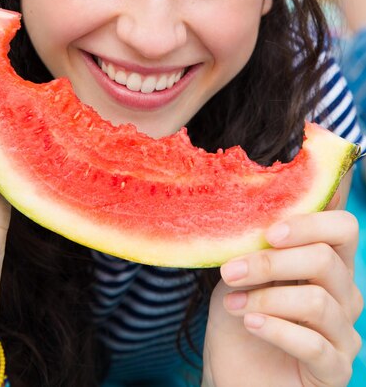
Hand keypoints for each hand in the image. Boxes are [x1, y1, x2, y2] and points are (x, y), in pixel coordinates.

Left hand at [203, 205, 362, 386]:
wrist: (231, 374)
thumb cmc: (240, 315)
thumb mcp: (243, 273)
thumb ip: (257, 245)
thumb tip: (255, 205)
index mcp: (328, 263)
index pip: (343, 227)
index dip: (310, 223)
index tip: (269, 233)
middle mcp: (344, 295)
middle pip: (325, 260)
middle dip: (272, 262)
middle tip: (231, 271)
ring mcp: (344, 333)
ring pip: (318, 301)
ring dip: (266, 299)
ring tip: (232, 302)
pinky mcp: (336, 369)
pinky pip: (314, 345)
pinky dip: (277, 330)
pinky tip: (251, 324)